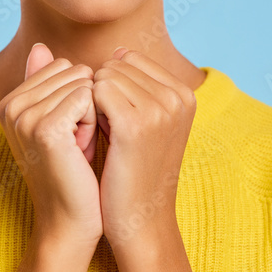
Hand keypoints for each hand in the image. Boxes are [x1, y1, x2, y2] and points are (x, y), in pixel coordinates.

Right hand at [0, 43, 103, 247]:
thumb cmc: (73, 171)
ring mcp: (24, 117)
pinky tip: (82, 150)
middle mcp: (10, 106)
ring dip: (92, 114)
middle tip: (75, 143)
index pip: (62, 65)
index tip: (69, 132)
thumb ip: (47, 82)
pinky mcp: (45, 128)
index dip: (78, 96)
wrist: (71, 221)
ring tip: (78, 148)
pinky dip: (94, 123)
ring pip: (83, 83)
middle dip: (86, 102)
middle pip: (73, 71)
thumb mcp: (59, 121)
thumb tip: (39, 45)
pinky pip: (87, 98)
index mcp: (8, 102)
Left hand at [92, 47, 196, 251]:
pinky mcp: (136, 124)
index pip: (130, 59)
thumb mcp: (144, 121)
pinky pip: (96, 90)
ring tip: (105, 137)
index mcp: (185, 93)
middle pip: (117, 65)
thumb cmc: (132, 170)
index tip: (118, 121)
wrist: (140, 220)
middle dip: (103, 93)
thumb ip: (134, 84)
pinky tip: (93, 136)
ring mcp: (160, 109)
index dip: (113, 87)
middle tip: (109, 132)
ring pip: (104, 75)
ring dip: (94, 102)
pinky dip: (87, 110)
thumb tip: (116, 51)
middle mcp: (178, 97)